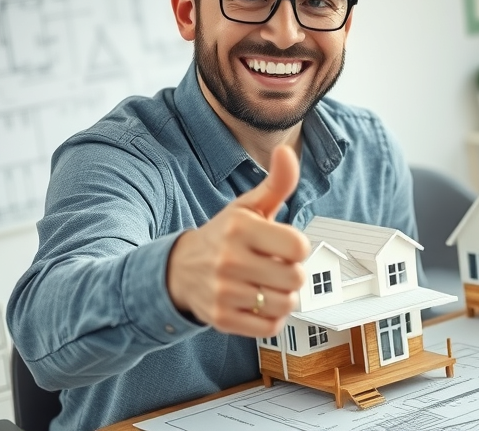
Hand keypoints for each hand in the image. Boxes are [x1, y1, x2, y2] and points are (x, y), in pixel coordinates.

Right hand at [167, 145, 309, 336]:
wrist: (180, 269)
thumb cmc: (226, 235)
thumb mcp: (249, 207)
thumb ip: (277, 183)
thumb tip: (288, 151)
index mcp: (240, 228)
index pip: (298, 247)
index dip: (297, 249)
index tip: (282, 247)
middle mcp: (229, 260)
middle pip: (295, 278)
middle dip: (292, 274)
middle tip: (275, 268)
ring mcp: (223, 292)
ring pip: (285, 304)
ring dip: (282, 297)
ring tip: (266, 285)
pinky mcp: (221, 319)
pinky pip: (269, 327)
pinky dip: (270, 318)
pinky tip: (256, 303)